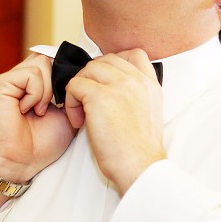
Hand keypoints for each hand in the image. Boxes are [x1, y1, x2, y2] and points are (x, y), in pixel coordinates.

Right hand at [0, 53, 76, 183]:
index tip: (70, 96)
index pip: (55, 59)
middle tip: (53, 107)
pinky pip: (30, 74)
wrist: (22, 162)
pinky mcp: (1, 83)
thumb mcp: (68, 113)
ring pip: (42, 63)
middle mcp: (22, 77)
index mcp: (36, 82)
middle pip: (50, 58)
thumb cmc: (42, 143)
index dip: (66, 74)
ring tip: (39, 111)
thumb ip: (71, 91)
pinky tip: (27, 110)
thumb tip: (80, 72)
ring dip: (47, 91)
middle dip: (58, 82)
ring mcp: (11, 78)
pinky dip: (35, 94)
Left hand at [64, 49, 165, 195]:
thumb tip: (110, 87)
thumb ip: (136, 94)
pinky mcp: (100, 96)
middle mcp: (137, 80)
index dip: (113, 64)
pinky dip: (70, 102)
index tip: (105, 84)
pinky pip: (74, 85)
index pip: (133, 53)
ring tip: (82, 114)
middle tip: (88, 103)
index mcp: (150, 83)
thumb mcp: (149, 113)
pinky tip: (78, 121)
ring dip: (79, 90)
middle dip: (91, 79)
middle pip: (104, 60)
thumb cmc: (138, 150)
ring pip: (87, 70)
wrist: (140, 167)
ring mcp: (119, 85)